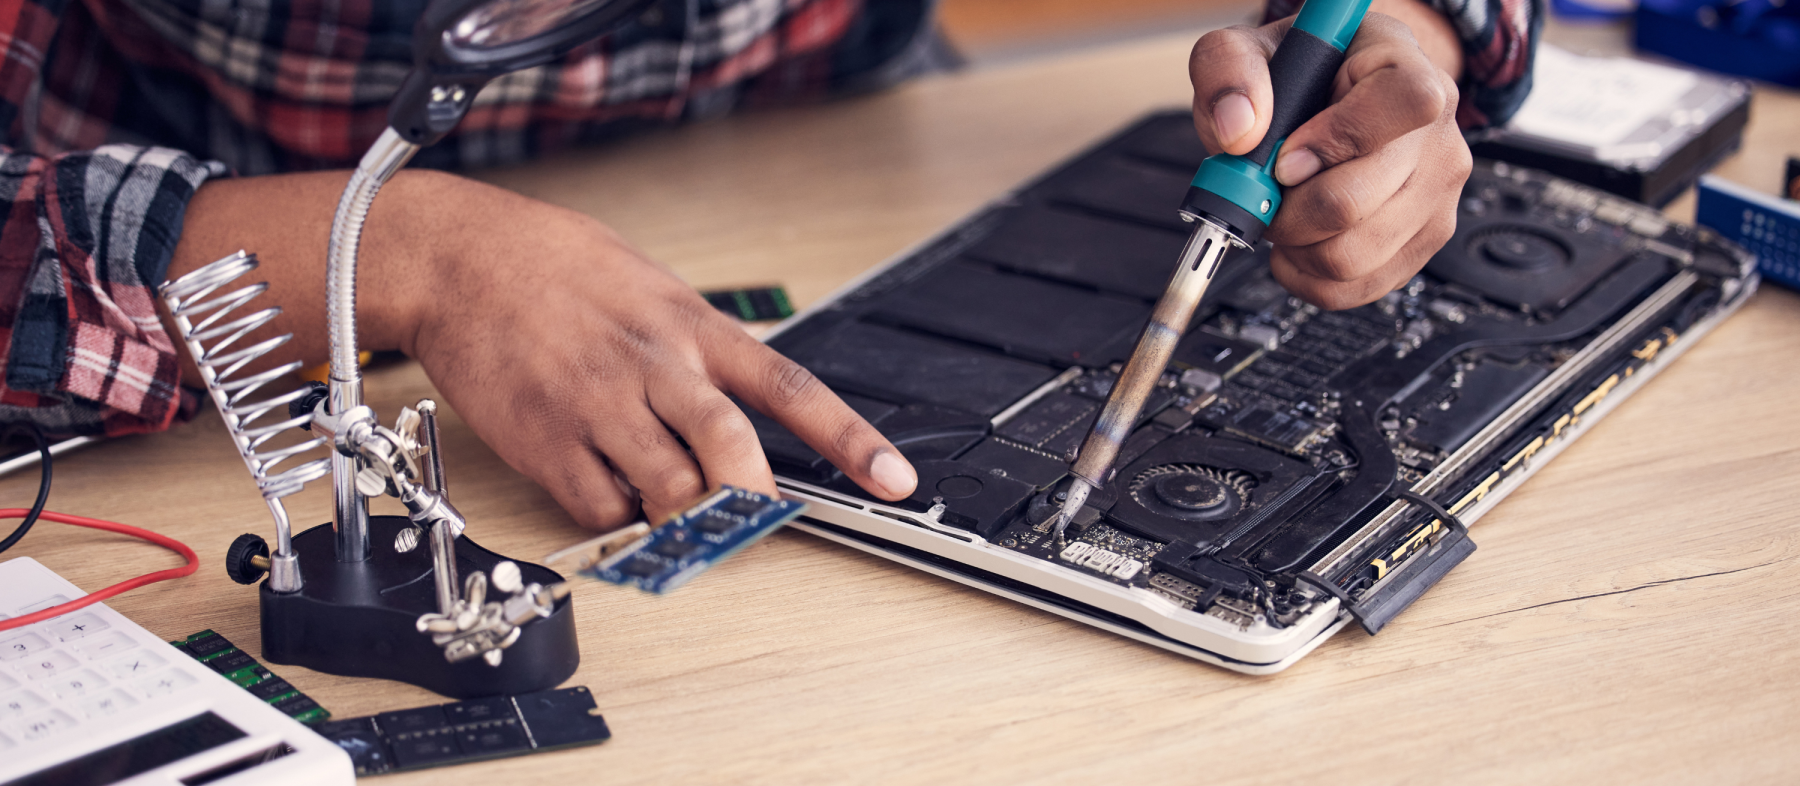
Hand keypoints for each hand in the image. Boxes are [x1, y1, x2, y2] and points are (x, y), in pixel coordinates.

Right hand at [405, 178, 917, 526]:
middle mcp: (654, 367)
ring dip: (679, 510)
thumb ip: (701, 344)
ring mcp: (599, 407)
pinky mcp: (547, 442)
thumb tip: (748, 400)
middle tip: (754, 517)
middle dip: (750, 498)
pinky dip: (618, 513)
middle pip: (730, 452)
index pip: (790, 386)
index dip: (850, 438)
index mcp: (692, 326)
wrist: (457, 259)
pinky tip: (608, 483)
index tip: (894, 479)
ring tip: (664, 490)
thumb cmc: (554, 265)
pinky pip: (602, 507)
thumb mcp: (651, 284)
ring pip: (668, 491)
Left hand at [1188, 9, 1471, 309]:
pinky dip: (1310, 278)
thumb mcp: (1250, 47)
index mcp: (1408, 70)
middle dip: (1286, 211)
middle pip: (1357, 203)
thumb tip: (1238, 130)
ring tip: (1282, 214)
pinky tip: (1297, 245)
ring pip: (1352, 257)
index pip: (1404, 104)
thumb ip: (1230, 72)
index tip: (1284, 158)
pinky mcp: (1423, 242)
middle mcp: (1437, 136)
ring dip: (1294, 248)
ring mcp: (1436, 195)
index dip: (1333, 139)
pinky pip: (1359, 288)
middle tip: (1264, 193)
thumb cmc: (1304, 73)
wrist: (1338, 94)